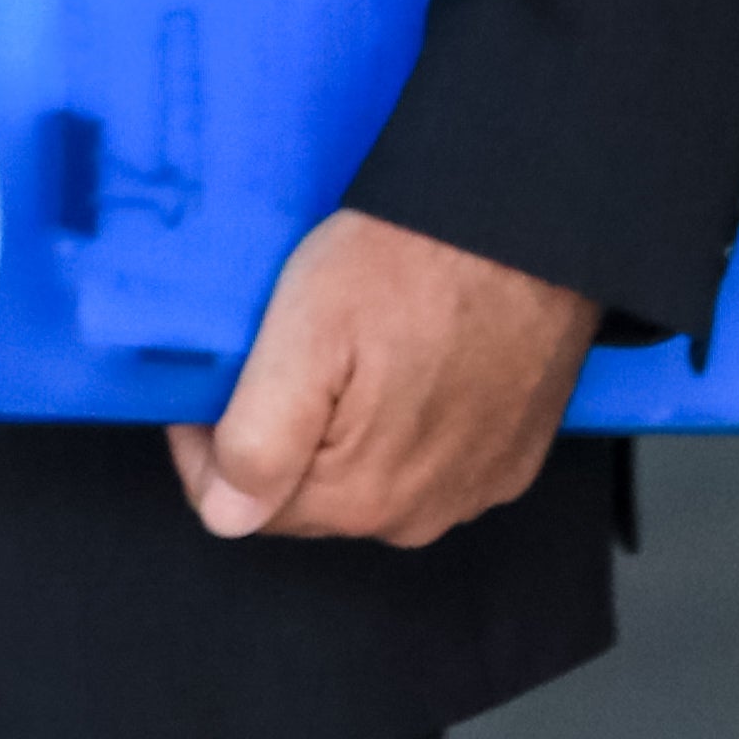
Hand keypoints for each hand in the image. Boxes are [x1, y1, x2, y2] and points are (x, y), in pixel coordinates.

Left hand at [167, 206, 602, 548]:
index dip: (209, 445)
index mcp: (357, 496)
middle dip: (277, 439)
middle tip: (277, 355)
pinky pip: (430, 461)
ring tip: (345, 353)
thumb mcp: (305, 331)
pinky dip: (405, 425)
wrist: (529, 225)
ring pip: (368, 481)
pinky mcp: (509, 458)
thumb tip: (226, 514)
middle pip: (306, 498)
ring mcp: (471, 489)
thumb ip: (258, 438)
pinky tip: (406, 365)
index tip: (210, 384)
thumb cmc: (416, 262)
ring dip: (342, 434)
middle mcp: (418, 514)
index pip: (241, 507)